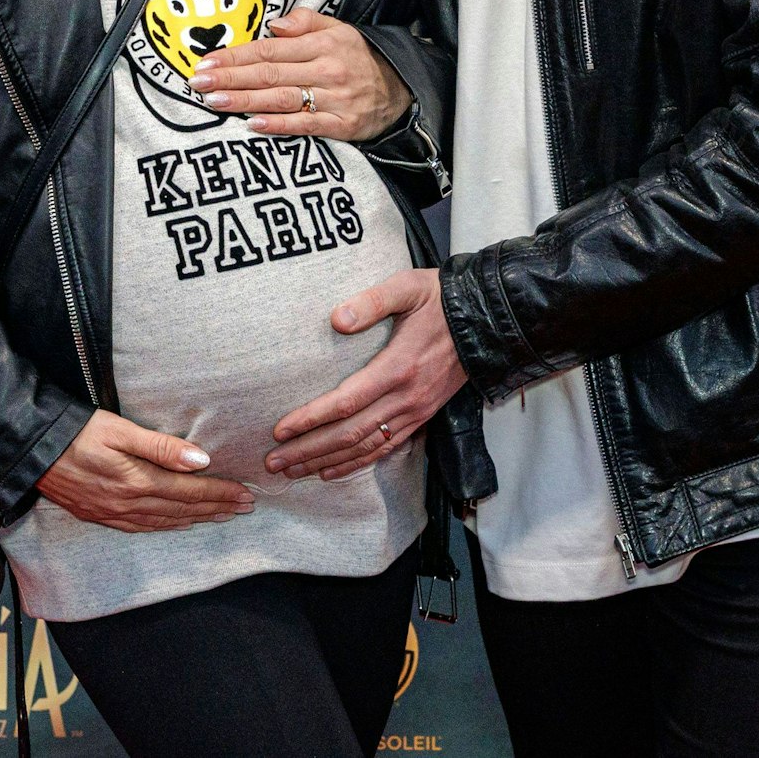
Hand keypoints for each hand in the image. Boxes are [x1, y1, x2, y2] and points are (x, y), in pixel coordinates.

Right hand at [36, 410, 254, 531]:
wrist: (33, 451)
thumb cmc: (78, 432)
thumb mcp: (120, 430)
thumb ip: (161, 446)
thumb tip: (201, 460)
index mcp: (138, 482)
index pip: (190, 491)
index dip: (220, 493)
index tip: (245, 494)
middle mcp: (129, 504)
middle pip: (183, 510)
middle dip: (217, 508)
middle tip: (245, 507)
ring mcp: (114, 514)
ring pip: (166, 522)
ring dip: (197, 519)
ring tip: (222, 516)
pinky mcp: (100, 516)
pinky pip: (143, 528)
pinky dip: (167, 527)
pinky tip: (179, 524)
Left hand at [188, 8, 411, 140]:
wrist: (402, 89)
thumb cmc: (358, 58)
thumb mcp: (338, 29)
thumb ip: (305, 21)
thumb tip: (274, 24)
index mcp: (322, 43)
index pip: (270, 48)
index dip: (236, 55)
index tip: (208, 61)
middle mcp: (327, 69)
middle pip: (270, 73)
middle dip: (231, 78)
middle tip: (198, 82)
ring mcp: (334, 99)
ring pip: (283, 99)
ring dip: (245, 101)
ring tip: (214, 101)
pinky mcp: (342, 125)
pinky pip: (306, 125)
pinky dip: (279, 125)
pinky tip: (253, 125)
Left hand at [264, 270, 467, 481]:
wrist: (485, 319)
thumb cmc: (440, 298)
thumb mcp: (407, 287)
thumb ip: (371, 301)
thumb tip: (336, 319)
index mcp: (398, 367)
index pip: (347, 402)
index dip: (311, 419)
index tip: (280, 430)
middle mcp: (406, 398)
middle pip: (350, 434)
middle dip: (308, 451)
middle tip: (273, 462)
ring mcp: (415, 412)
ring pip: (365, 447)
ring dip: (326, 462)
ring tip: (292, 471)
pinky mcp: (422, 417)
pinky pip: (385, 449)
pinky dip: (356, 464)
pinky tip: (332, 471)